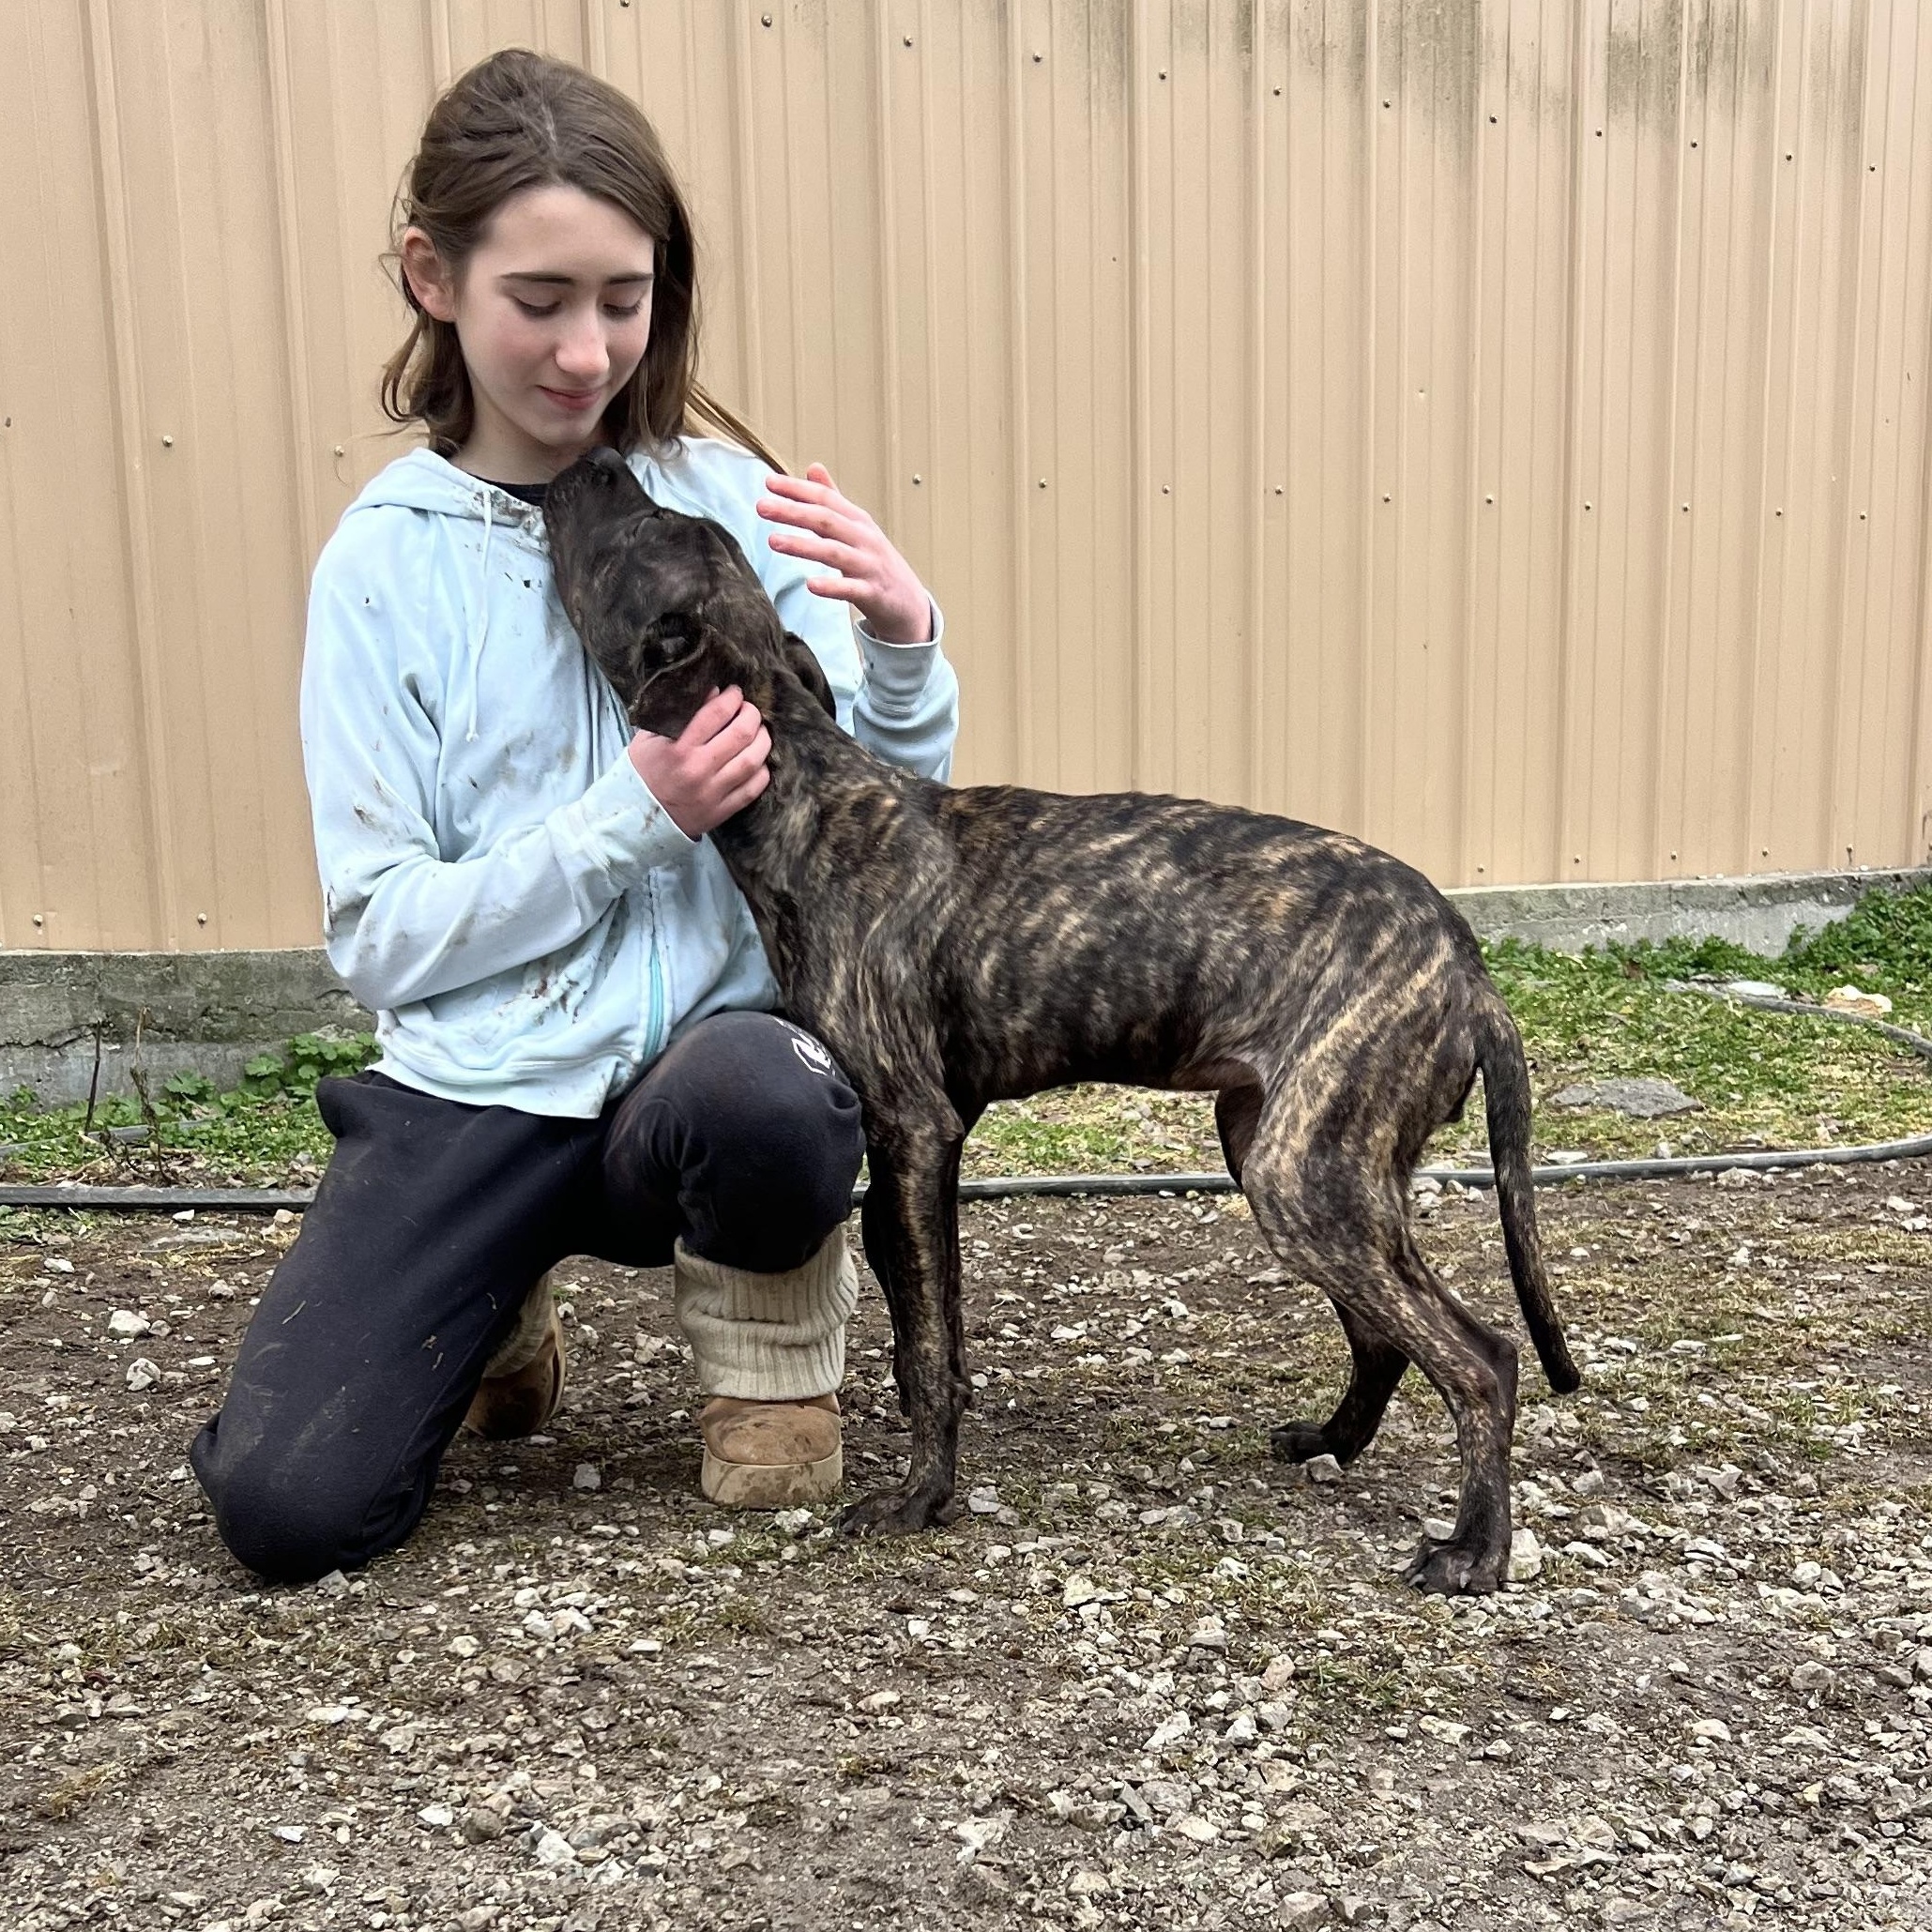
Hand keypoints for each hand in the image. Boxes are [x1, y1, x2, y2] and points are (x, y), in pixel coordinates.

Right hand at [628, 685, 770, 836]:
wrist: (637, 816)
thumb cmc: (643, 770)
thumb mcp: (649, 737)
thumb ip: (679, 713)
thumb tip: (714, 692)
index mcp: (677, 748)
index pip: (716, 713)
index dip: (732, 697)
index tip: (735, 693)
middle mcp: (697, 769)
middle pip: (742, 734)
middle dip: (752, 714)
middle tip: (749, 710)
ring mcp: (712, 792)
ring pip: (753, 761)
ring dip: (762, 740)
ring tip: (758, 732)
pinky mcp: (721, 811)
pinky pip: (753, 789)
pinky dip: (761, 771)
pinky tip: (757, 761)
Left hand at [757, 462, 932, 642]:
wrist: (909, 603)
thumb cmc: (876, 562)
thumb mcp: (857, 527)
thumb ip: (833, 499)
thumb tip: (813, 466)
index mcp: (857, 521)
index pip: (825, 499)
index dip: (798, 489)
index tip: (769, 482)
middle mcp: (864, 538)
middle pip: (826, 520)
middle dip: (793, 511)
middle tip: (761, 506)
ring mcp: (869, 566)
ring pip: (834, 552)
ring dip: (803, 546)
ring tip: (773, 541)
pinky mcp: (873, 593)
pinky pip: (850, 589)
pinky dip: (832, 586)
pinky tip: (810, 585)